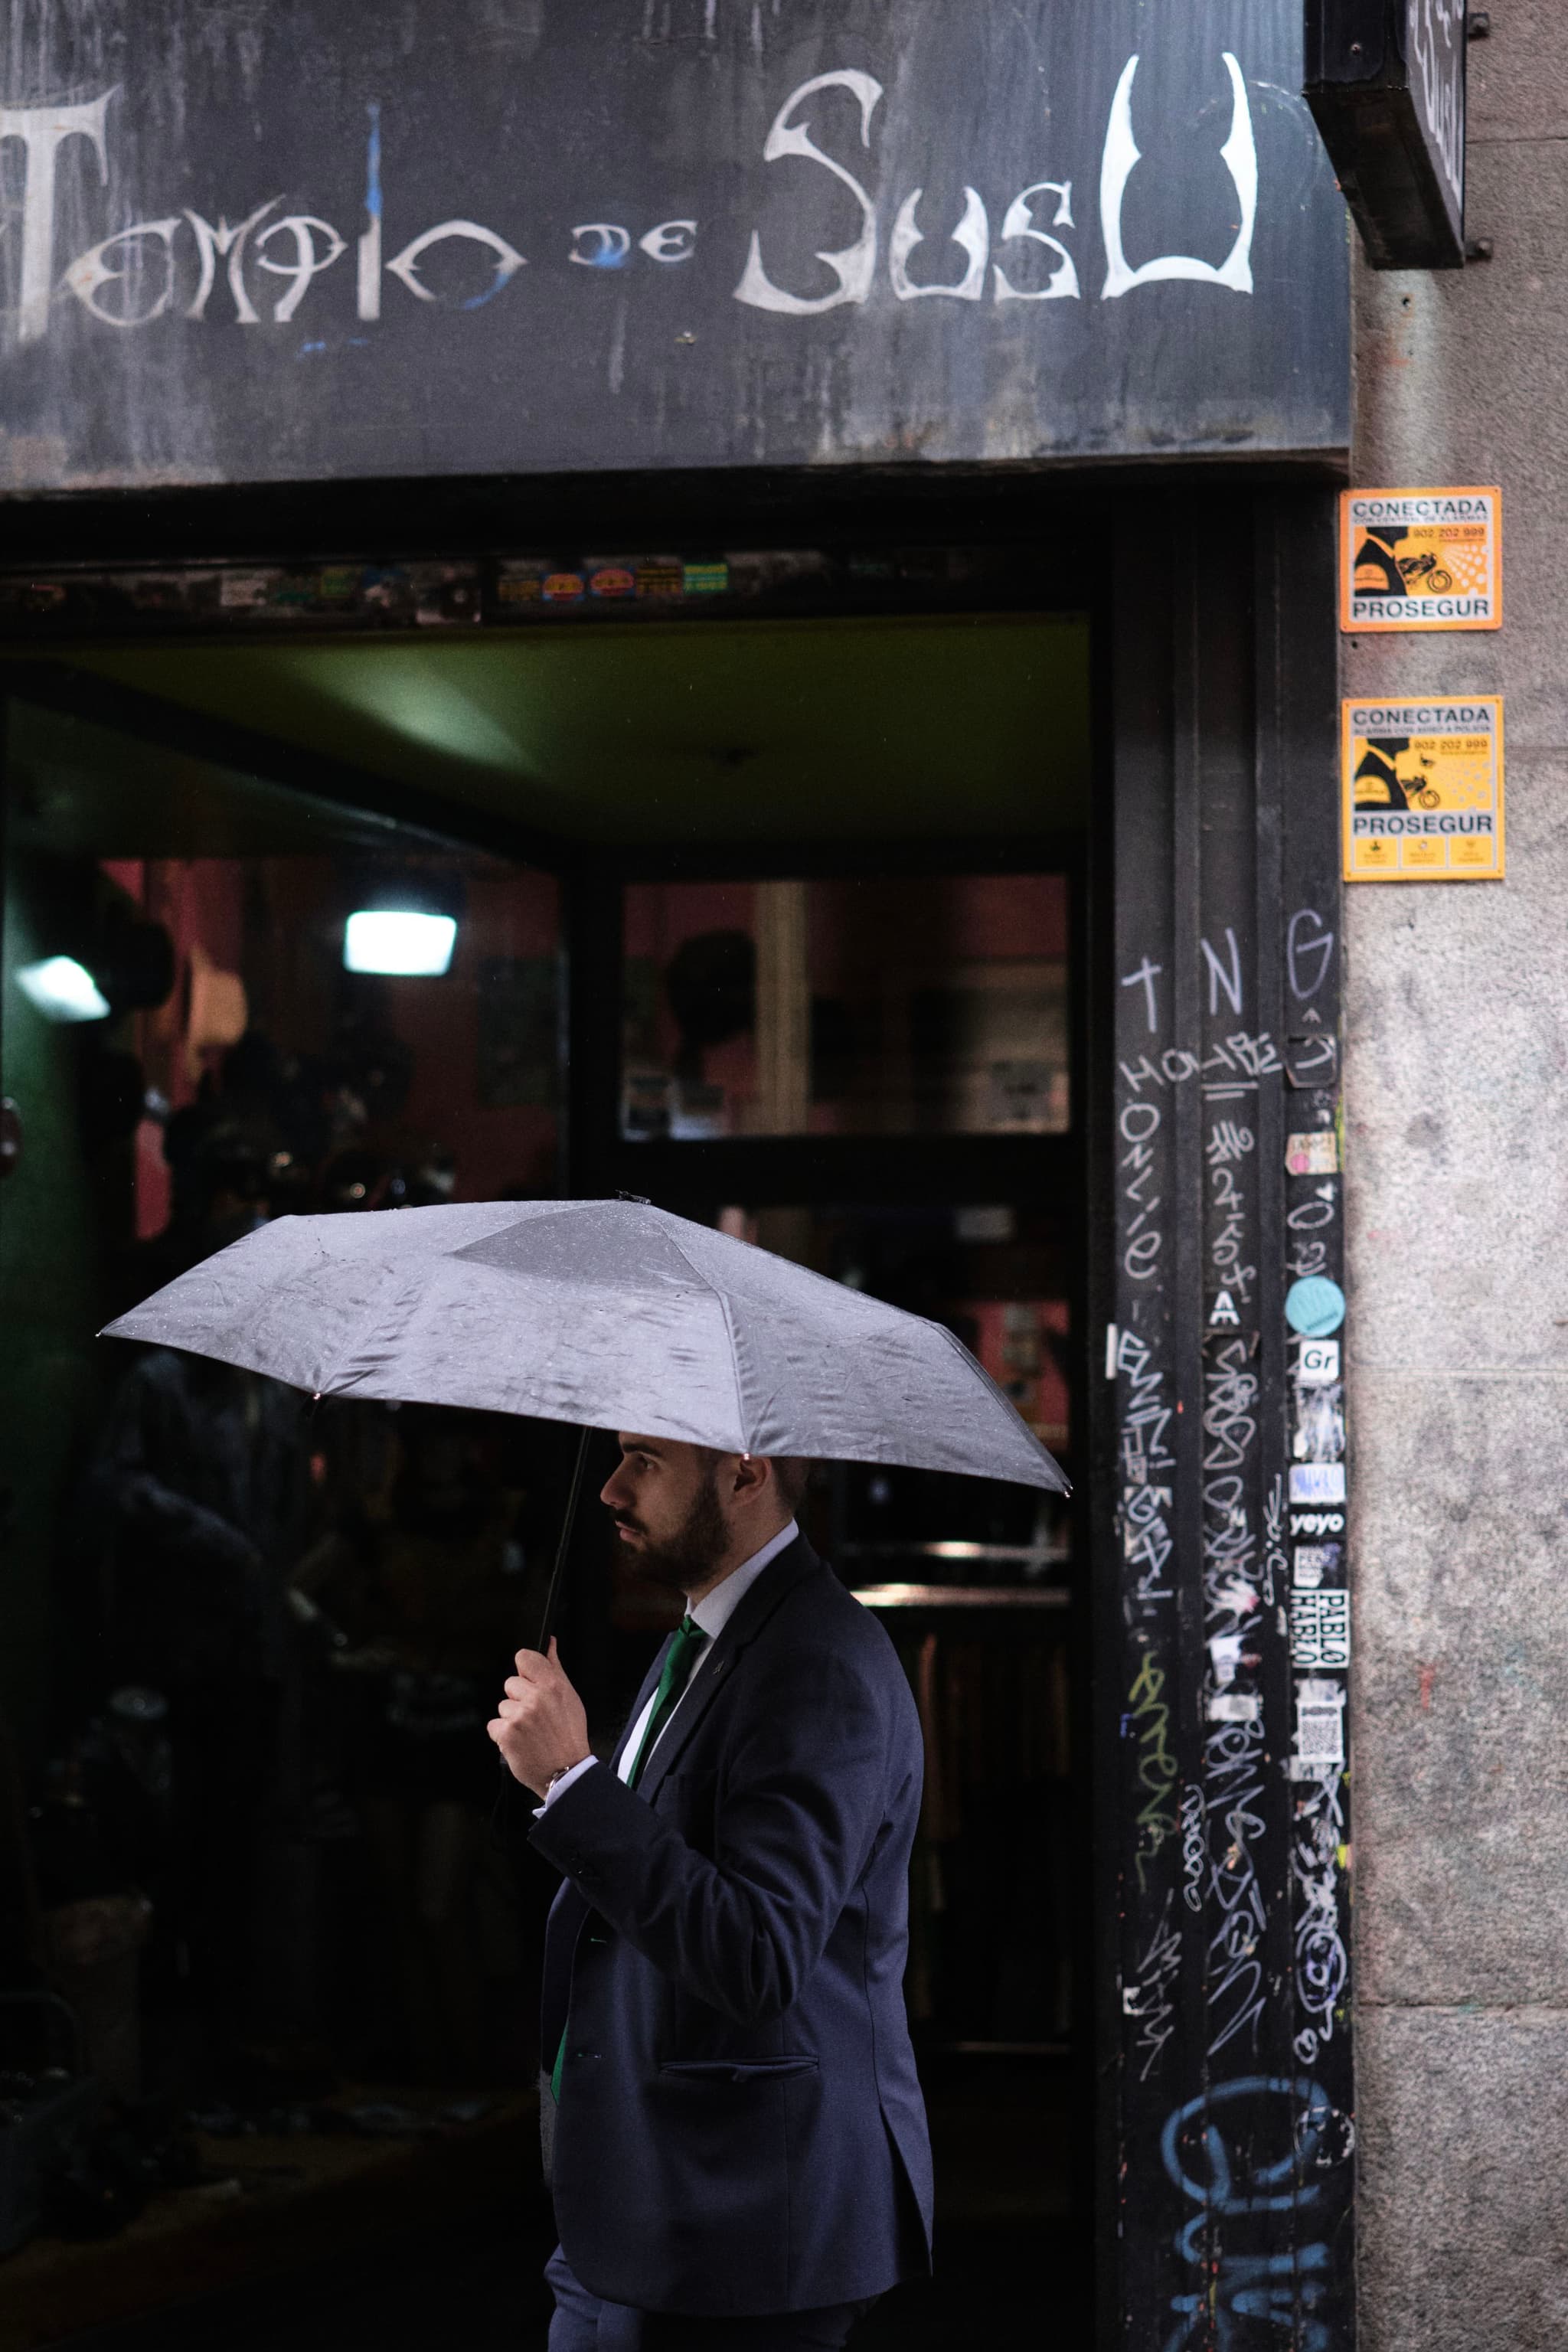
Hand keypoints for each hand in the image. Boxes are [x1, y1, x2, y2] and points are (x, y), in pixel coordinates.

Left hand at [488, 1640, 591, 1798]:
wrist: (566, 1771)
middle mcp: (535, 1697)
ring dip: (512, 1719)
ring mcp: (519, 1716)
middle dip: (519, 1699)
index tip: (529, 1681)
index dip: (524, 1670)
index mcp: (552, 1685)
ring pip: (502, 1706)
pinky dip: (503, 1736)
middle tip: (535, 1716)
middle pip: (510, 1684)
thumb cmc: (569, 1735)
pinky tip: (520, 1742)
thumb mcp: (570, 1697)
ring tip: (530, 1732)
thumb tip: (549, 1643)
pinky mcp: (506, 1734)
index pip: (524, 1657)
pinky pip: (494, 1725)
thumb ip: (555, 1667)